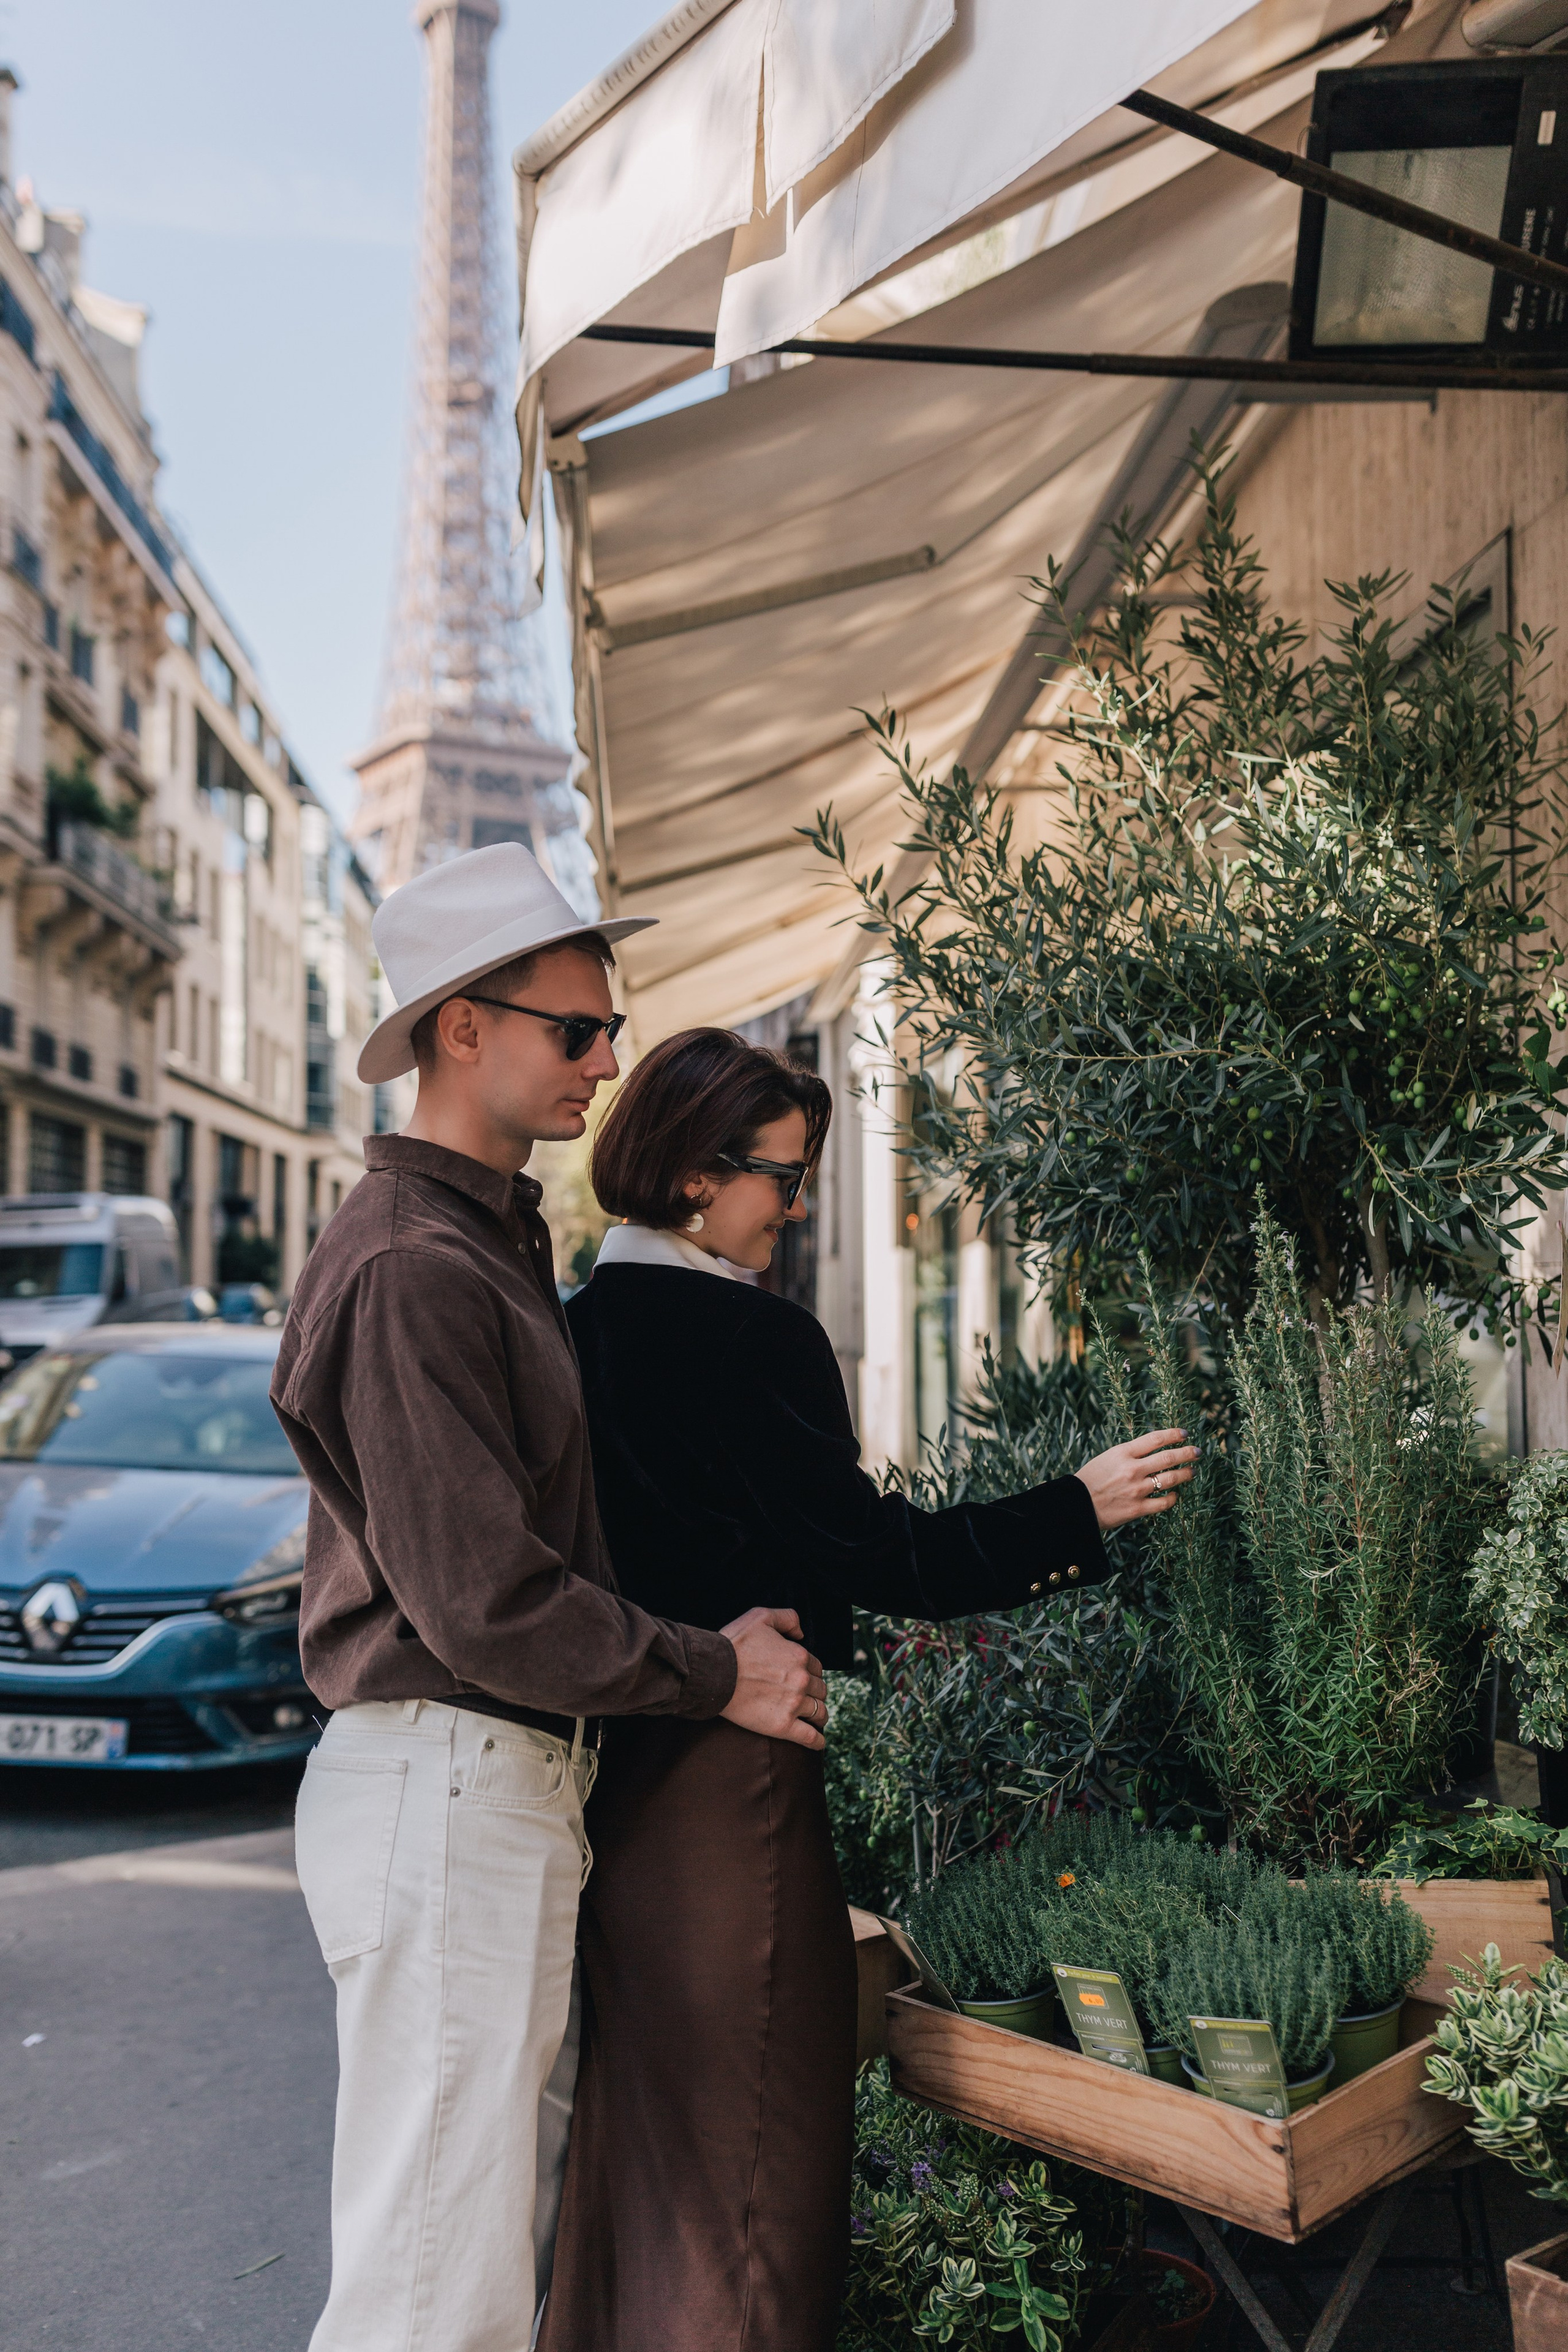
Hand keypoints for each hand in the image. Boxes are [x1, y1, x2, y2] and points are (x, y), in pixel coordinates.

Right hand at [719, 1606, 827, 1750]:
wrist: (712, 1672)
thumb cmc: (733, 1644)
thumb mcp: (760, 1617)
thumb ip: (787, 1618)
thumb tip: (801, 1633)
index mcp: (799, 1656)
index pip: (817, 1668)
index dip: (810, 1672)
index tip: (802, 1678)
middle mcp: (802, 1680)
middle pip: (821, 1690)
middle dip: (815, 1693)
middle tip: (805, 1697)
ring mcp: (793, 1704)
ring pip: (820, 1712)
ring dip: (819, 1715)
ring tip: (815, 1719)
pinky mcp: (782, 1725)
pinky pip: (810, 1737)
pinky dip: (817, 1741)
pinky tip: (818, 1742)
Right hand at [1076, 1427, 1197, 1529]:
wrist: (1075, 1505)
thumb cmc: (1090, 1479)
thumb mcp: (1107, 1457)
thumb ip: (1130, 1454)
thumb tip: (1154, 1450)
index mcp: (1123, 1453)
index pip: (1155, 1438)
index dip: (1174, 1435)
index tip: (1185, 1433)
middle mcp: (1132, 1469)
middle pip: (1168, 1457)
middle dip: (1187, 1453)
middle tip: (1197, 1452)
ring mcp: (1136, 1489)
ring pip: (1170, 1479)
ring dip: (1185, 1474)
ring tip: (1192, 1472)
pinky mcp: (1137, 1508)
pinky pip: (1163, 1503)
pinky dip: (1173, 1498)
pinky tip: (1175, 1495)